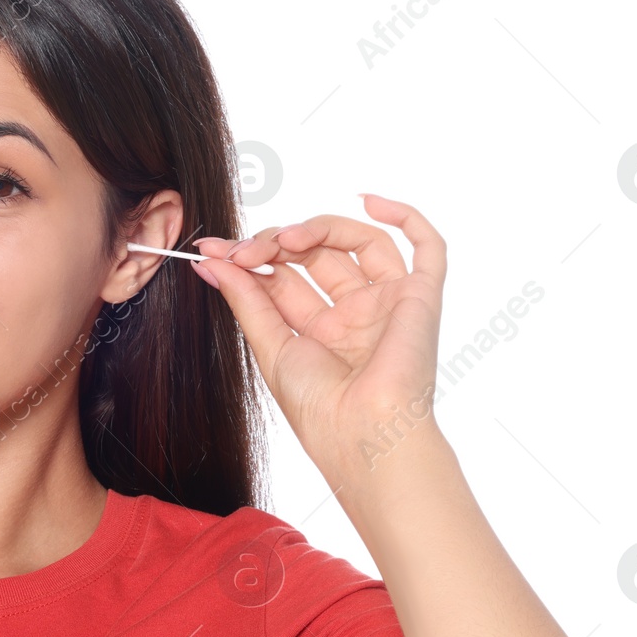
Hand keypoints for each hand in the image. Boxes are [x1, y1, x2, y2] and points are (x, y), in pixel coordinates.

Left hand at [191, 194, 445, 470]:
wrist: (361, 435)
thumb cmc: (319, 408)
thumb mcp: (270, 346)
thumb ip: (245, 299)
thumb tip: (210, 261)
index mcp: (320, 329)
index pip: (285, 276)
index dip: (251, 257)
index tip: (212, 251)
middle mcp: (354, 313)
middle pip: (318, 254)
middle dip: (276, 243)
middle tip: (244, 250)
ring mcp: (388, 302)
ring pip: (359, 241)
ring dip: (319, 228)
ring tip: (286, 239)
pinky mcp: (421, 297)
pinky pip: (427, 246)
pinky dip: (403, 216)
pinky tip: (367, 201)